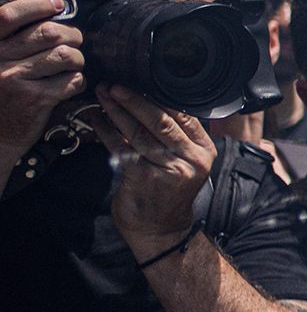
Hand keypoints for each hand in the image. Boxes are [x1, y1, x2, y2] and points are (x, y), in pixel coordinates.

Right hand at [0, 0, 87, 158]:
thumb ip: (12, 30)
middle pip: (47, 33)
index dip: (37, 5)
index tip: (57, 4)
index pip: (9, 15)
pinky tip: (69, 85)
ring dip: (77, 59)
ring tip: (72, 65)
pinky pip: (71, 80)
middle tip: (73, 42)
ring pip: (65, 55)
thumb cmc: (0, 92)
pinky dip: (78, 81)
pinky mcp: (35, 99)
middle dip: (71, 34)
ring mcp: (15, 79)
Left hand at [98, 85, 216, 256]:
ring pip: (139, 132)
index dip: (158, 97)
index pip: (183, 116)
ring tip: (102, 97)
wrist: (160, 229)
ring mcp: (168, 170)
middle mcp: (191, 160)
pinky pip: (121, 148)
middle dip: (135, 100)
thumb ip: (176, 137)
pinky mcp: (144, 178)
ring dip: (117, 112)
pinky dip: (106, 131)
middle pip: (161, 121)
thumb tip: (149, 99)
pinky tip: (96, 120)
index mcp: (204, 151)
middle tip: (115, 86)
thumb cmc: (168, 192)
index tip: (138, 82)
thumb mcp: (184, 162)